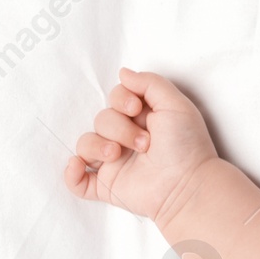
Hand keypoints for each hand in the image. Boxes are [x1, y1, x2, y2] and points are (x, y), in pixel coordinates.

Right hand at [64, 66, 219, 226]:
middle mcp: (126, 138)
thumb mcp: (176, 105)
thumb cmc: (187, 144)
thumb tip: (123, 73)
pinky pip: (76, 180)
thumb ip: (150, 83)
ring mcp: (115, 162)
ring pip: (86, 143)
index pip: (115, 97)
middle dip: (119, 127)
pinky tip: (78, 165)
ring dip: (97, 145)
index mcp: (142, 118)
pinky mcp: (107, 185)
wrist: (188, 184)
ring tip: (118, 155)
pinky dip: (71, 173)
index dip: (120, 99)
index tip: (137, 109)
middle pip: (101, 118)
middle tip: (145, 142)